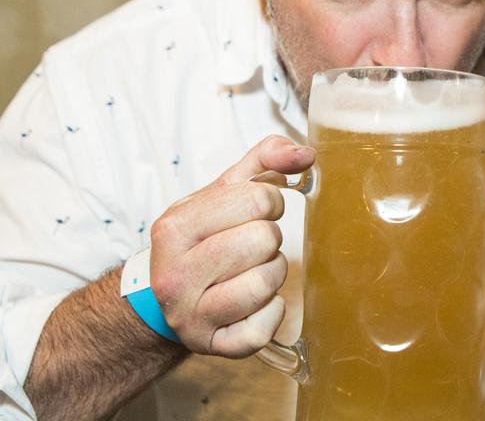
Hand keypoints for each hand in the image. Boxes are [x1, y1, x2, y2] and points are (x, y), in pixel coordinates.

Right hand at [148, 135, 313, 357]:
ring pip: (267, 282)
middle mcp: (174, 274)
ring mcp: (189, 315)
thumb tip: (304, 153)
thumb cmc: (203, 240)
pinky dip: (272, 312)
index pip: (256, 199)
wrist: (165, 299)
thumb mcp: (223, 193)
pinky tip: (254, 303)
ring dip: (272, 273)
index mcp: (174, 228)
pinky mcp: (212, 345)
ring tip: (250, 271)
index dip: (269, 203)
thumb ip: (264, 161)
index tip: (255, 213)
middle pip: (264, 239)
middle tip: (251, 247)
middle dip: (269, 239)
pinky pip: (266, 325)